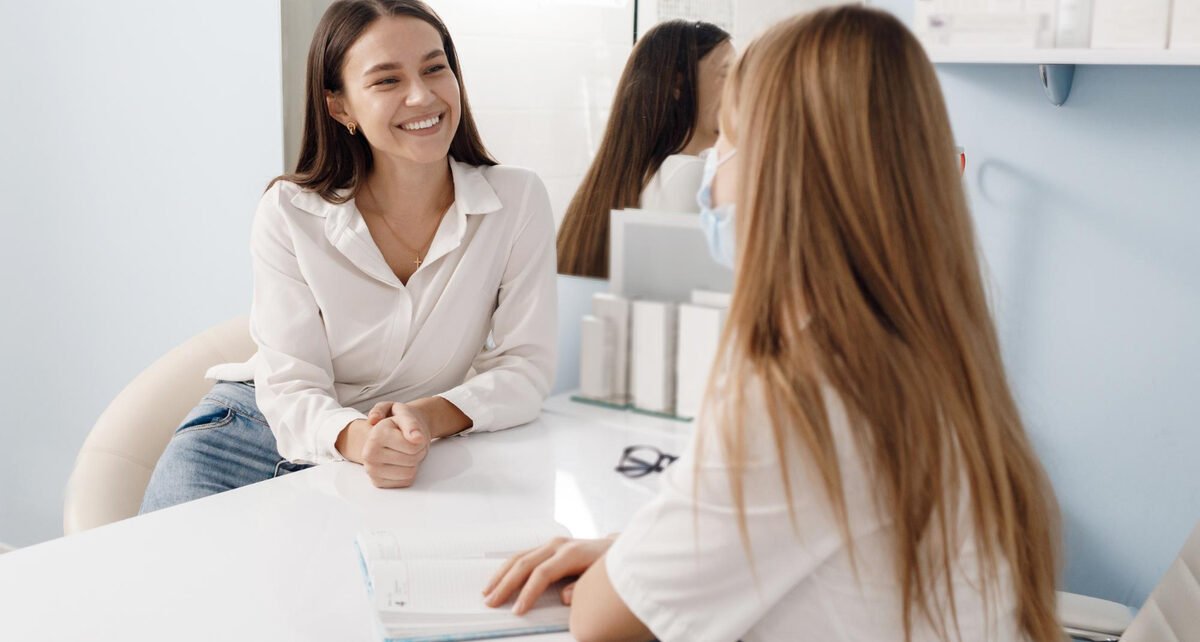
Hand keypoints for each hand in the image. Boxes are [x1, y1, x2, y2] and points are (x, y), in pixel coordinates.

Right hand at [360, 402, 431, 487]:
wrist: (385, 435)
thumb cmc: (397, 424)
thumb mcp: (405, 415)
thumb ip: (412, 424)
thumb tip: (417, 439)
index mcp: (375, 436)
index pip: (413, 446)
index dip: (419, 440)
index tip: (411, 433)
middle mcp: (369, 454)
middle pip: (412, 460)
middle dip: (417, 451)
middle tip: (410, 443)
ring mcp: (371, 470)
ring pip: (409, 473)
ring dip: (414, 463)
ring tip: (406, 451)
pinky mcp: (377, 482)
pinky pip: (405, 482)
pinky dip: (408, 472)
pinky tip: (401, 462)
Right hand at [482, 537, 614, 614]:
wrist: (617, 548)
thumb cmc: (610, 565)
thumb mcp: (601, 577)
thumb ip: (582, 588)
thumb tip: (564, 597)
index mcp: (571, 553)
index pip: (542, 573)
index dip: (527, 593)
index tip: (517, 611)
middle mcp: (558, 545)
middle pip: (524, 563)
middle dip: (506, 584)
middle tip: (492, 603)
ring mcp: (552, 544)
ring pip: (519, 557)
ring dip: (501, 575)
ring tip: (487, 592)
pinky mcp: (549, 546)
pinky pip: (523, 555)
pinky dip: (508, 568)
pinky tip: (499, 579)